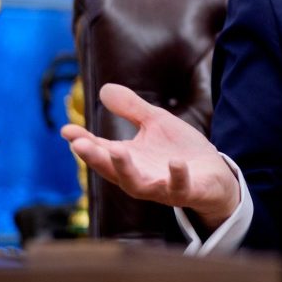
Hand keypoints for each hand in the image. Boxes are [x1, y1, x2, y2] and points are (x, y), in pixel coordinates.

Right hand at [61, 83, 240, 229]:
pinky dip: (176, 176)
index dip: (83, 142)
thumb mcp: (156, 124)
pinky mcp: (186, 192)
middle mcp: (140, 177)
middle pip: (112, 171)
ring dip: (126, 170)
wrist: (215, 175)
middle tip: (79, 145)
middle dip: (95, 158)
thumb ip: (131, 109)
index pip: (101, 151)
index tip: (66, 130)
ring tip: (116, 150)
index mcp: (130, 160)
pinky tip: (175, 162)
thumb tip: (104, 89)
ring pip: (138, 185)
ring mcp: (162, 188)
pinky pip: (179, 188)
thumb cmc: (179, 150)